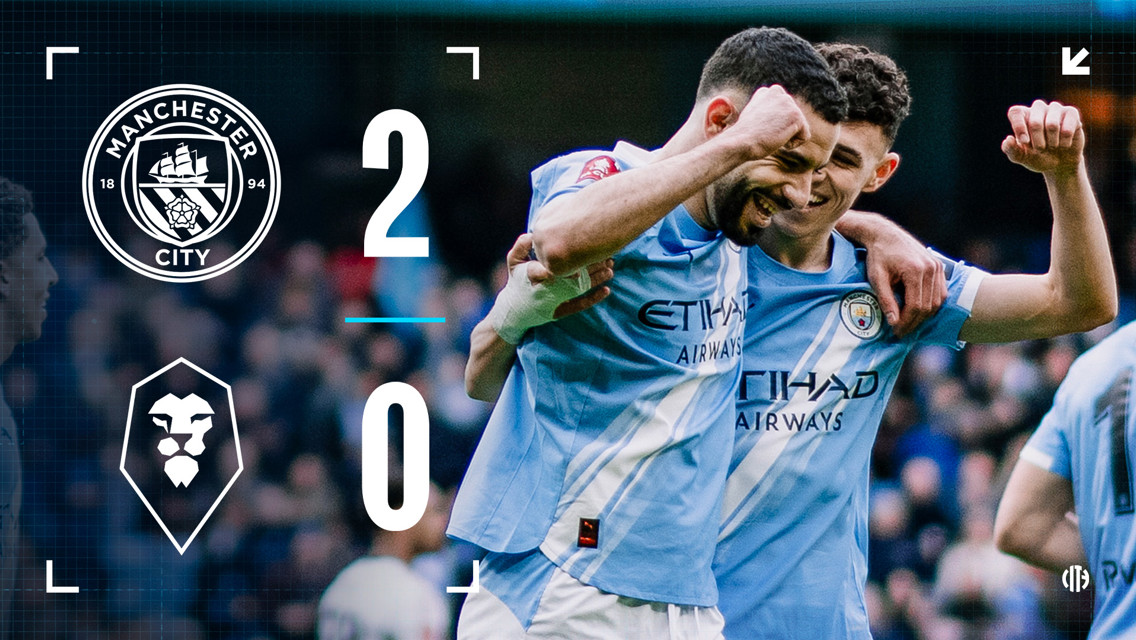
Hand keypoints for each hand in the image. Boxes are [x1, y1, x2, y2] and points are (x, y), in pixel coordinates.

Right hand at [506, 233, 612, 319]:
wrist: (513, 312)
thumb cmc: (516, 281)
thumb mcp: (512, 262)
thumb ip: (521, 246)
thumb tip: (533, 234)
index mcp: (534, 274)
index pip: (555, 262)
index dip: (571, 257)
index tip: (585, 247)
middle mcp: (545, 288)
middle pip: (573, 274)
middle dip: (591, 264)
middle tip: (606, 255)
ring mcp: (553, 302)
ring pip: (579, 289)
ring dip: (596, 279)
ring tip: (610, 269)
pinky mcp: (560, 313)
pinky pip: (579, 306)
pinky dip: (593, 299)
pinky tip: (606, 290)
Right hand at [731, 84, 809, 158]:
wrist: (740, 142)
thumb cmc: (743, 136)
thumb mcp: (754, 118)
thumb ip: (767, 111)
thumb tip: (777, 118)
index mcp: (767, 92)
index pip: (783, 113)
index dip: (773, 126)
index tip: (759, 128)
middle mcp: (778, 92)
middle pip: (793, 120)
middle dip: (781, 130)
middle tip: (764, 132)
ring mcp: (788, 102)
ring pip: (799, 127)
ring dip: (786, 137)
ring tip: (769, 134)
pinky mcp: (796, 115)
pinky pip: (805, 136)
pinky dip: (793, 143)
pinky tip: (777, 138)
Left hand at [860, 216, 946, 336]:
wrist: (884, 234)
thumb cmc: (878, 255)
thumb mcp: (877, 278)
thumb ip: (886, 300)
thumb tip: (894, 322)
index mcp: (916, 270)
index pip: (916, 305)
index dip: (907, 322)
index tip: (896, 331)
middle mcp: (931, 268)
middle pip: (928, 305)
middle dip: (915, 322)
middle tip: (902, 332)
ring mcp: (937, 266)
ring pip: (937, 301)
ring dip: (925, 315)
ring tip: (909, 324)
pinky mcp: (939, 266)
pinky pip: (941, 292)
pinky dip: (931, 304)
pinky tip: (918, 311)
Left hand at [1002, 100, 1084, 174]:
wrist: (1060, 163)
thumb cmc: (1038, 157)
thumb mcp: (1022, 157)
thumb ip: (1011, 150)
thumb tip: (1008, 139)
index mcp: (1023, 116)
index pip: (1016, 112)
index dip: (1019, 127)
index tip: (1024, 142)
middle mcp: (1038, 109)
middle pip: (1034, 121)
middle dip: (1036, 140)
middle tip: (1039, 149)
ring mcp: (1055, 109)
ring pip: (1052, 124)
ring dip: (1051, 142)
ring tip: (1053, 146)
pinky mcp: (1071, 113)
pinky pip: (1068, 126)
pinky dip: (1065, 140)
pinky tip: (1064, 144)